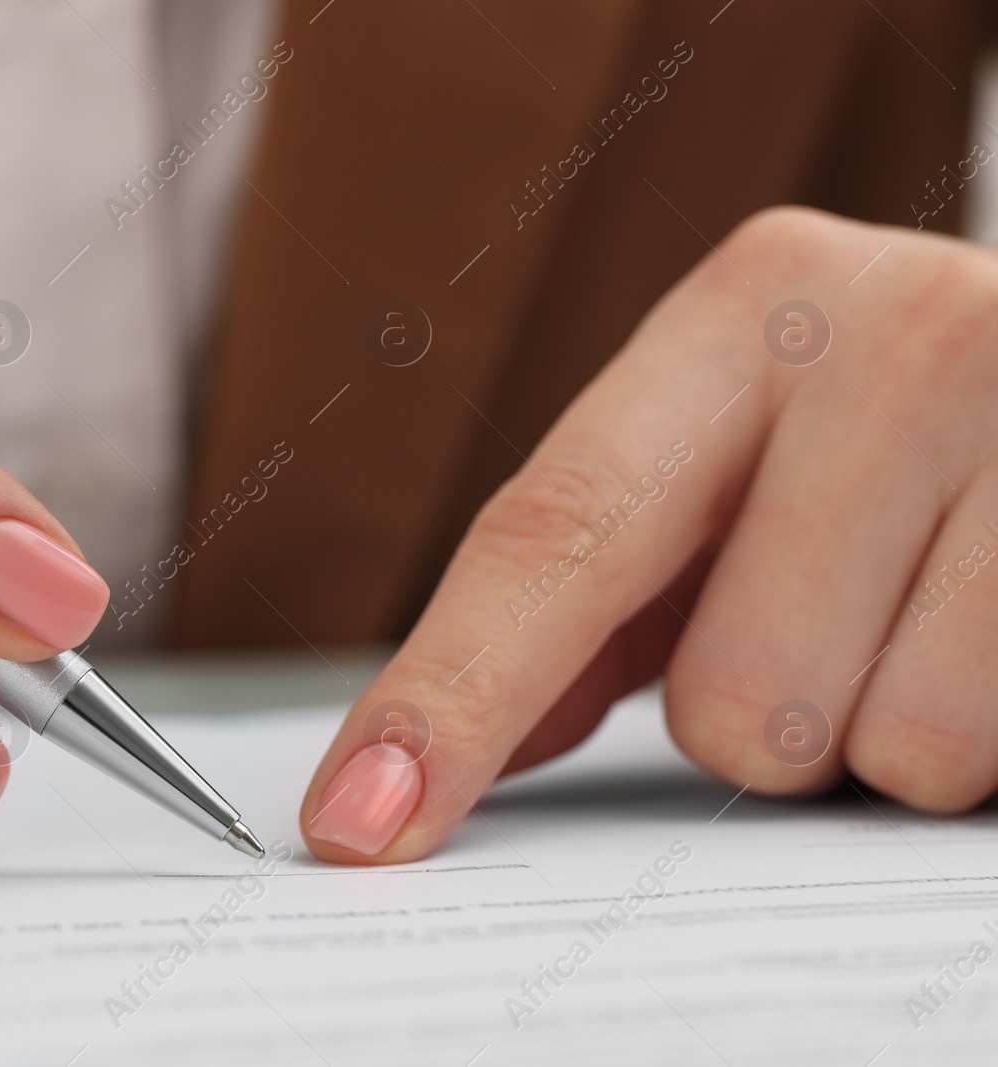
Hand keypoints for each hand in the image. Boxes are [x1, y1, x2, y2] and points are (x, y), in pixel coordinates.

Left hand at [300, 206, 997, 861]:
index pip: (551, 535)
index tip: (357, 823)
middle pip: (727, 698)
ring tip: (940, 622)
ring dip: (892, 731)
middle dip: (770, 717)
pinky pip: (987, 761)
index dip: (447, 699)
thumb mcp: (735, 479)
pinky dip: (989, 743)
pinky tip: (995, 629)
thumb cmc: (894, 449)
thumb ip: (584, 600)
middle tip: (845, 622)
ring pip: (876, 747)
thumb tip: (417, 751)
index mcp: (747, 309)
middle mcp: (892, 332)